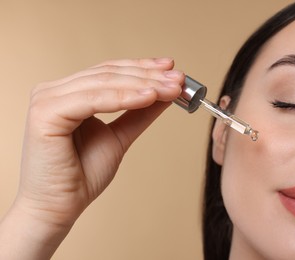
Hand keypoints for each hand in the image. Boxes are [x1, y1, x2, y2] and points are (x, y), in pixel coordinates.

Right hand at [0, 58, 183, 258]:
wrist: (60, 207)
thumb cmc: (83, 175)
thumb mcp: (119, 137)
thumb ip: (139, 113)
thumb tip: (164, 94)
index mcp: (68, 94)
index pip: (110, 71)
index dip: (143, 67)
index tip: (172, 69)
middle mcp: (54, 91)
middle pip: (109, 74)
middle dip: (149, 75)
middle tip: (179, 79)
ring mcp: (47, 99)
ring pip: (105, 83)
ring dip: (144, 84)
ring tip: (172, 88)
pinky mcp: (46, 113)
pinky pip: (93, 99)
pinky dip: (124, 97)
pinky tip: (150, 97)